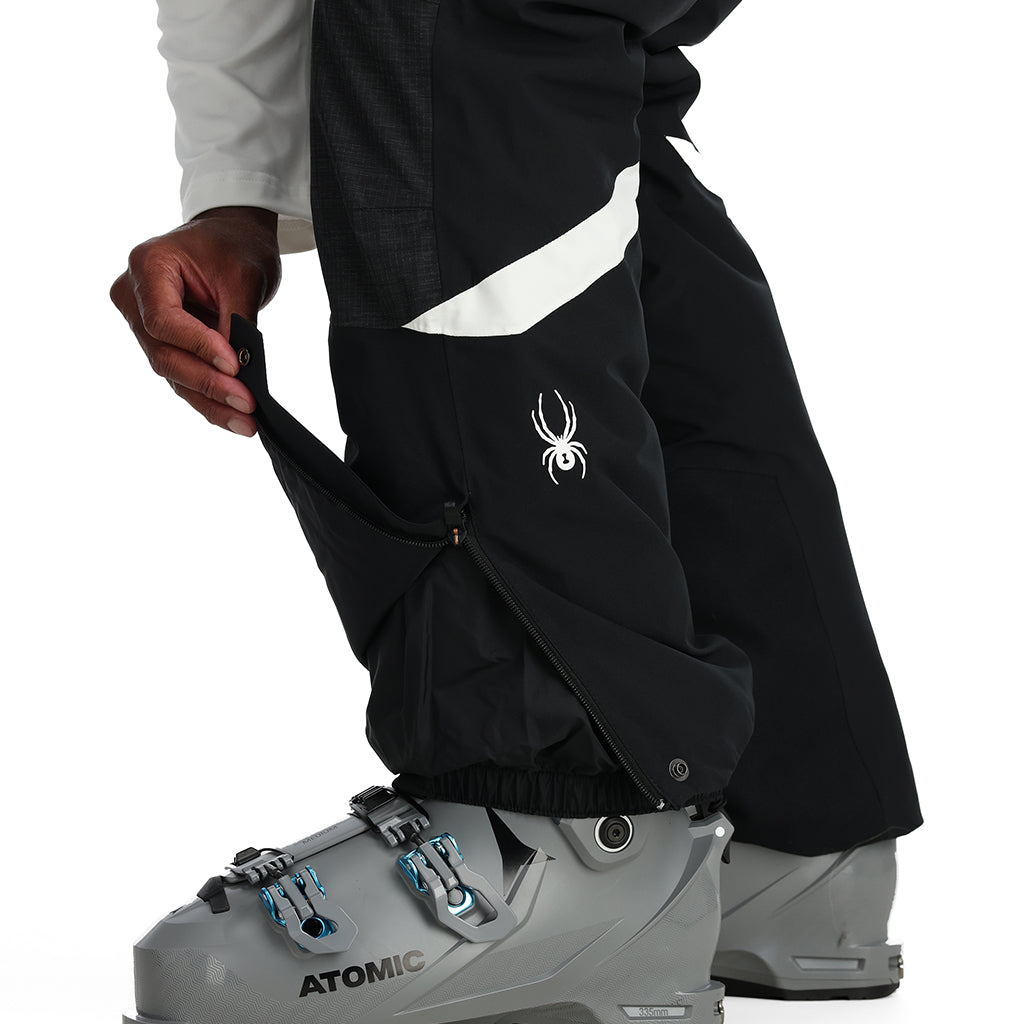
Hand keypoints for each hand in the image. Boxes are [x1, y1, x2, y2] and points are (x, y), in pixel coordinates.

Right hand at [109, 206, 281, 435]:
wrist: (230, 238)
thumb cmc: (235, 246)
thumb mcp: (244, 277)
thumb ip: (237, 323)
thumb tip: (240, 374)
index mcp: (147, 266)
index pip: (164, 320)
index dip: (197, 346)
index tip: (234, 366)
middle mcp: (134, 296)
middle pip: (164, 353)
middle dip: (207, 383)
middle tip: (246, 404)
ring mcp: (143, 323)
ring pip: (172, 373)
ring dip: (210, 401)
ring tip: (246, 421)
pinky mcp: (162, 343)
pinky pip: (181, 376)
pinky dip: (208, 398)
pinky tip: (235, 418)